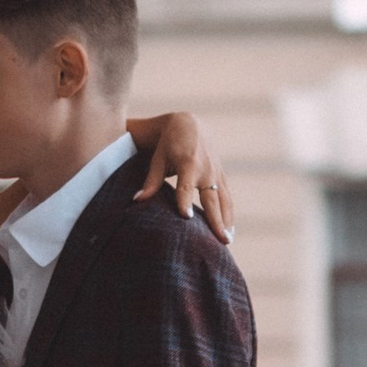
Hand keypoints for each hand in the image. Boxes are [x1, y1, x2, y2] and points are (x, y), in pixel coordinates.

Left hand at [132, 110, 233, 238]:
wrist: (190, 125)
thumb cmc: (169, 144)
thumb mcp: (158, 159)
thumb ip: (151, 181)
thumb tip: (137, 201)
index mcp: (188, 163)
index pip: (185, 186)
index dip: (185, 200)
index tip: (186, 217)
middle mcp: (206, 169)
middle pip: (211, 198)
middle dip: (216, 219)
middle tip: (220, 239)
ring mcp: (216, 172)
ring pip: (224, 200)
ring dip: (227, 220)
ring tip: (227, 241)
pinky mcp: (221, 175)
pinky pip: (227, 197)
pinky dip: (229, 214)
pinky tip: (229, 231)